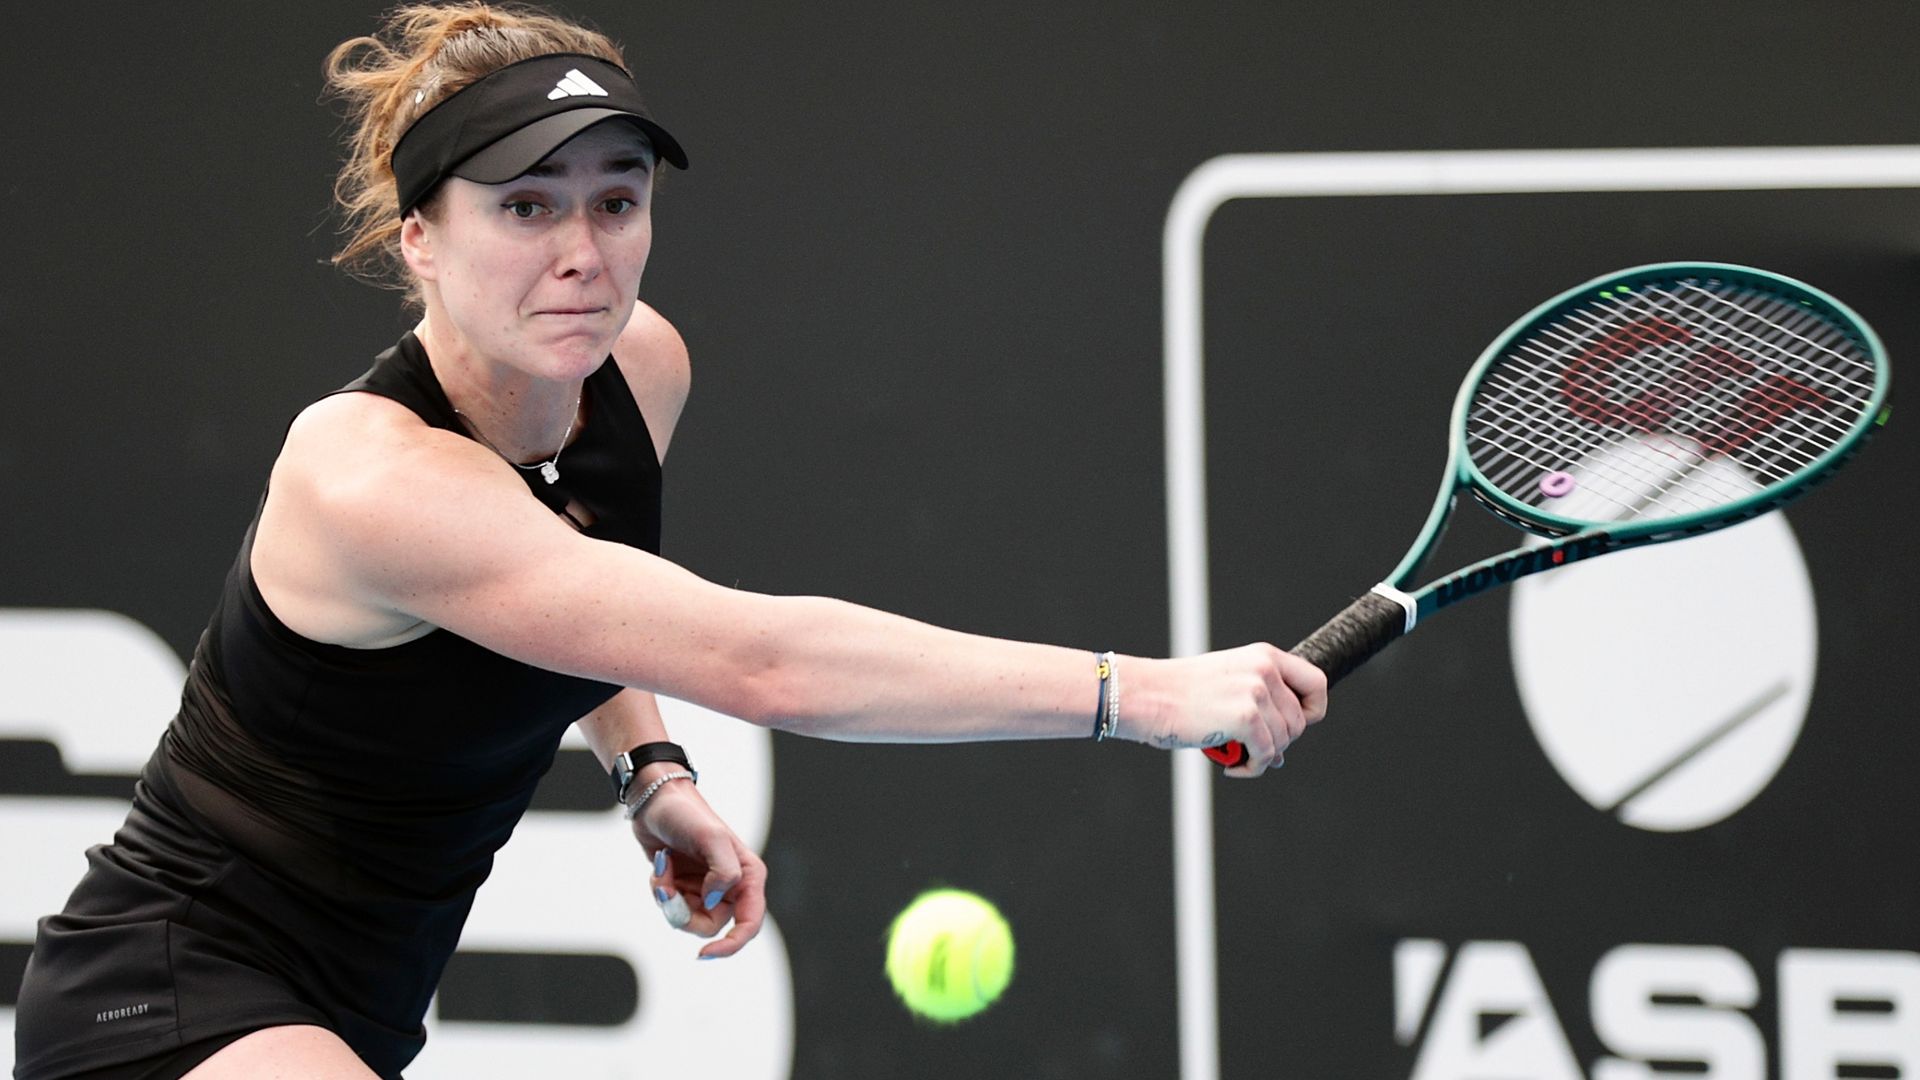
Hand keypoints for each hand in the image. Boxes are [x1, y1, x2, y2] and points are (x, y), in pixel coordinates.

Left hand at [629, 775, 767, 958]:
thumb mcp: (710, 838)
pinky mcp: (687, 888)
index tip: (704, 953)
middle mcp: (732, 886)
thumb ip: (723, 873)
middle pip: (711, 927)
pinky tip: (661, 866)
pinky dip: (662, 891)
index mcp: (748, 876)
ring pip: (689, 920)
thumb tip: (715, 901)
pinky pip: (674, 908)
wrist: (655, 801)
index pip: (750, 923)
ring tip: (662, 870)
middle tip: (666, 891)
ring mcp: (708, 888)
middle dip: (684, 913)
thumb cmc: (687, 815)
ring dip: (669, 899)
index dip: (731, 945)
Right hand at [1117, 644, 1327, 777]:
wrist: (1145, 696)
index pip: (1317, 682)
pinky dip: (1252, 768)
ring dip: (1262, 756)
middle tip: (1249, 747)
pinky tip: (1231, 767)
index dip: (1312, 710)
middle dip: (1278, 741)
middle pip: (1300, 722)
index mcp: (1264, 655)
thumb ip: (1259, 709)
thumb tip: (1281, 754)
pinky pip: (1266, 756)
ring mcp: (1255, 691)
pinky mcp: (1245, 717)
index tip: (1295, 725)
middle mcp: (1264, 669)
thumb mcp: (1227, 686)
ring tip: (1236, 755)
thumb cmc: (1178, 695)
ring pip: (1284, 741)